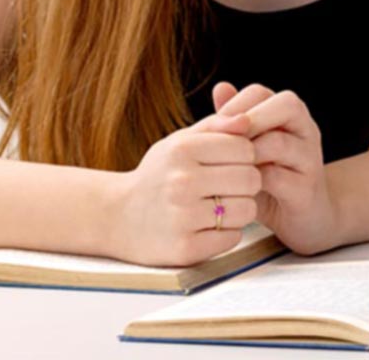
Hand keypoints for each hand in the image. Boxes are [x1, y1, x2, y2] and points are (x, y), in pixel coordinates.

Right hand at [111, 112, 260, 265]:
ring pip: (247, 210)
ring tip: (220, 206)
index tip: (232, 162)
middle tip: (230, 186)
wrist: (117, 217)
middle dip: (247, 182)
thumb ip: (217, 125)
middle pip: (251, 179)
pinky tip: (209, 227)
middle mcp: (181, 182)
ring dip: (240, 209)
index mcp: (182, 149)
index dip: (247, 156)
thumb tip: (247, 119)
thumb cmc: (160, 174)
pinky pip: (233, 238)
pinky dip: (227, 234)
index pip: (245, 148)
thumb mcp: (181, 140)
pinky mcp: (184, 249)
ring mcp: (182, 218)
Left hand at [213, 83, 332, 253]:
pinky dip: (255, 182)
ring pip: (280, 142)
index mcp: (289, 116)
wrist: (304, 219)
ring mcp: (309, 159)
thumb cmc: (272, 179)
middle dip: (248, 120)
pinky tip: (236, 190)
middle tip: (221, 140)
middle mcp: (305, 131)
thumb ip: (238, 120)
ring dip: (247, 152)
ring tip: (225, 166)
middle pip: (285, 105)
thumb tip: (221, 87)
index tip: (212, 125)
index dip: (235, 104)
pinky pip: (280, 178)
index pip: (262, 93)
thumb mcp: (252, 147)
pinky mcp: (307, 189)